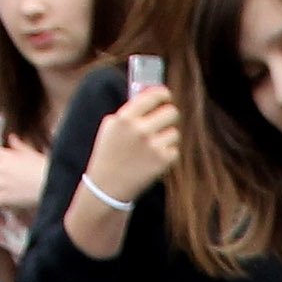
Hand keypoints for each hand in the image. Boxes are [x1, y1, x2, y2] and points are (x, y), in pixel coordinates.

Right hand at [81, 83, 178, 206]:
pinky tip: (153, 160)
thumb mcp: (111, 127)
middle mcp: (139, 129)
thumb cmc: (109, 155)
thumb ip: (130, 110)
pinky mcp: (161, 162)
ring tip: (153, 147)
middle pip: (171, 112)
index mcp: (125, 117)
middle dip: (169, 117)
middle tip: (164, 122)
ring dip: (167, 139)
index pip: (153, 96)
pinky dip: (167, 156)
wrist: (107, 187)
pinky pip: (174, 151)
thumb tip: (149, 94)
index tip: (166, 97)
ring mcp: (152, 146)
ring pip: (174, 133)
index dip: (163, 94)